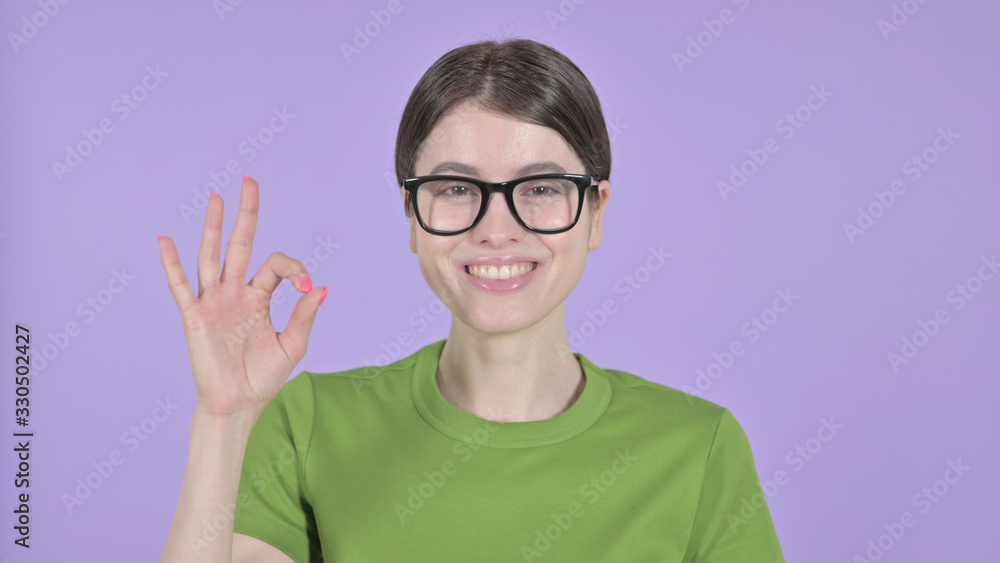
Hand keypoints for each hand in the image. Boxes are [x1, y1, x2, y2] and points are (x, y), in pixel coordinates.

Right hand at [157, 175, 326, 417]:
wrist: (237, 404)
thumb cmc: (263, 377)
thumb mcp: (292, 346)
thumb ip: (304, 315)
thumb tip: (320, 286)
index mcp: (260, 297)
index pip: (277, 265)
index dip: (294, 268)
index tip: (306, 285)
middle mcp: (236, 292)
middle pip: (240, 244)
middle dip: (246, 213)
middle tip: (248, 181)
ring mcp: (214, 301)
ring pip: (212, 256)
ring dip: (213, 227)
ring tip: (215, 197)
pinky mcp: (195, 316)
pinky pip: (181, 286)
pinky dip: (171, 263)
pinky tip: (165, 240)